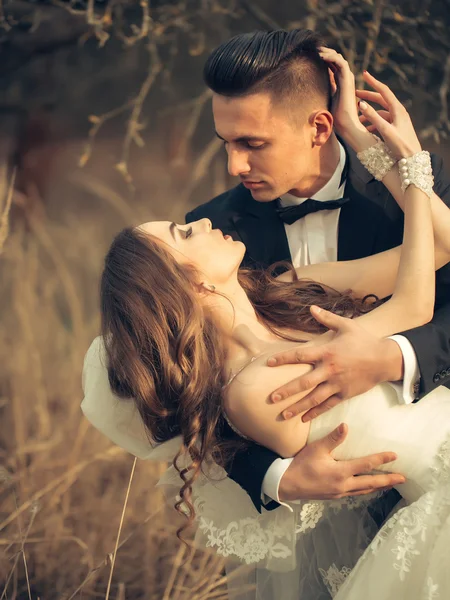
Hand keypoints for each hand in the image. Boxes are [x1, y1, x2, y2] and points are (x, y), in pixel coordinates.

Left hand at [268, 306, 403, 421]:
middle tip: (271, 398)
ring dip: (298, 407)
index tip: (269, 363)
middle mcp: (329, 370)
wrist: (385, 359)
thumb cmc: (364, 340)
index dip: (284, 359)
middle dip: (287, 391)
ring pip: (314, 398)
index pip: (300, 356)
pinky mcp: (344, 394)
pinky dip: (315, 413)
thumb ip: (327, 318)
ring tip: (283, 415)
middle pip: (304, 382)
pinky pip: (327, 406)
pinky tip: (304, 419)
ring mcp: (337, 384)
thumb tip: (311, 308)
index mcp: (327, 352)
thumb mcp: (346, 325)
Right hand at [279, 423, 404, 501]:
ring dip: (378, 486)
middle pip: (371, 483)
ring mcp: (340, 492)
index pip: (366, 465)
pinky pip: (356, 493)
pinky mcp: (335, 496)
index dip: (381, 459)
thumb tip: (346, 426)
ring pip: (364, 490)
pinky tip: (367, 487)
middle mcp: (344, 485)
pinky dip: (365, 489)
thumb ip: (333, 438)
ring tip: (389, 484)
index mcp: (341, 473)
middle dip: (387, 480)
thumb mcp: (316, 449)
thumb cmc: (302, 465)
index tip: (395, 456)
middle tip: (403, 479)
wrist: (288, 484)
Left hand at [318, 46, 370, 142]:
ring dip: (328, 53)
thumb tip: (310, 93)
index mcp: (341, 82)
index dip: (324, 59)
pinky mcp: (348, 79)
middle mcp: (345, 78)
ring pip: (339, 58)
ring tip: (316, 51)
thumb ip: (323, 93)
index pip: (333, 65)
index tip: (312, 56)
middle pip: (336, 59)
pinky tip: (321, 57)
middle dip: (325, 53)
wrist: (346, 125)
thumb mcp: (326, 101)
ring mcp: (347, 78)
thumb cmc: (336, 118)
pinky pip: (341, 62)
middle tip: (313, 50)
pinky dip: (331, 57)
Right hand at [355, 71, 421, 158]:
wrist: (412, 158)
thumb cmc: (400, 145)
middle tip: (355, 94)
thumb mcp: (385, 130)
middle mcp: (398, 112)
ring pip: (381, 111)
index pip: (383, 91)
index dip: (373, 82)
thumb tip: (360, 104)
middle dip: (368, 96)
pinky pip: (383, 120)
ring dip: (369, 112)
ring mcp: (398, 119)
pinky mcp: (397, 127)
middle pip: (381, 99)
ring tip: (357, 117)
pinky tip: (366, 129)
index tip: (364, 74)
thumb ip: (372, 117)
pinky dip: (373, 122)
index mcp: (397, 109)